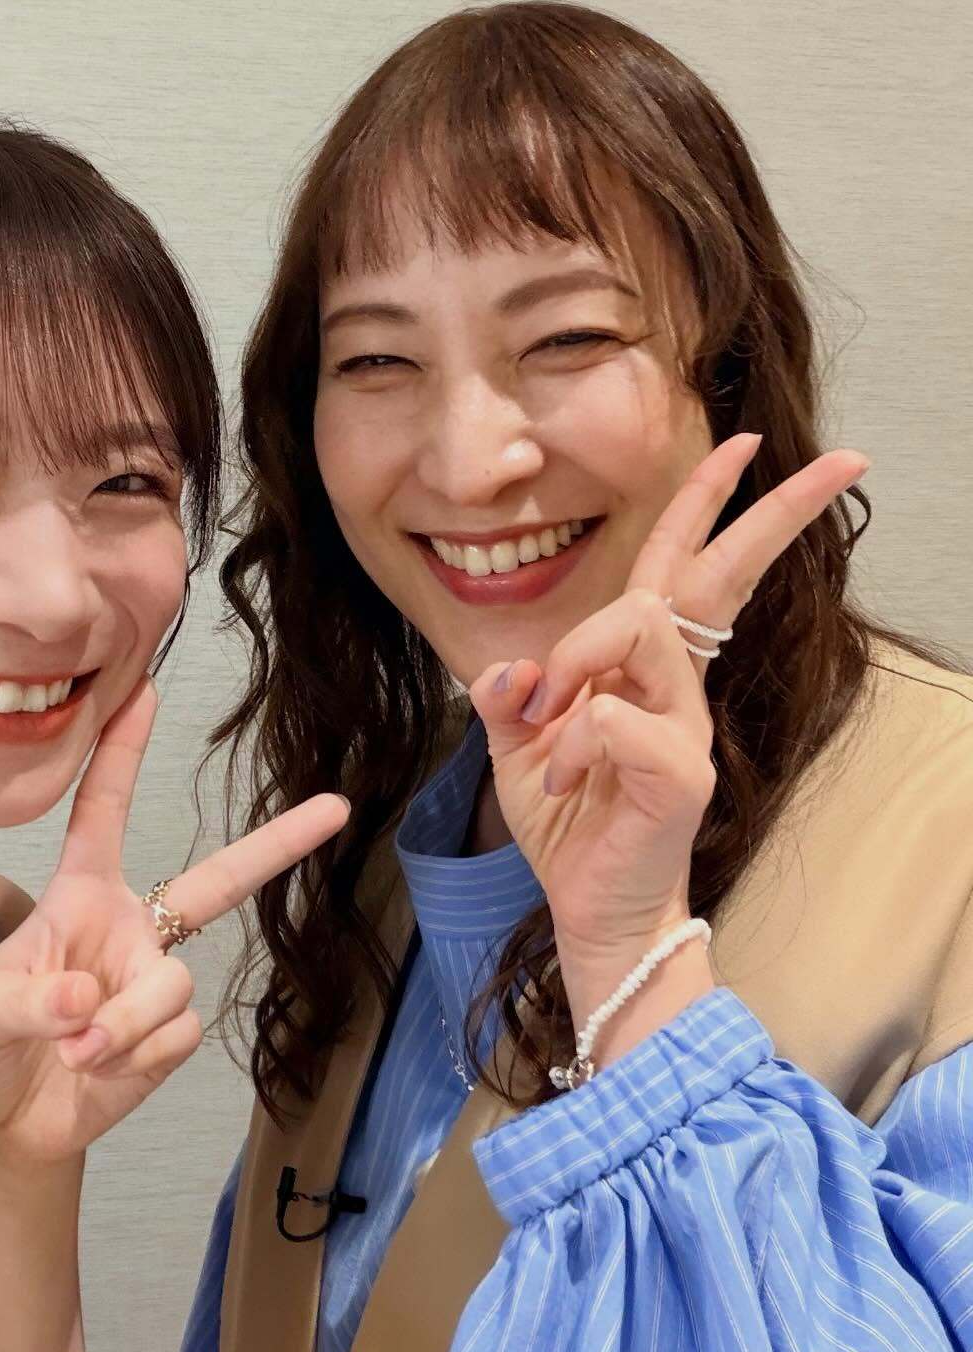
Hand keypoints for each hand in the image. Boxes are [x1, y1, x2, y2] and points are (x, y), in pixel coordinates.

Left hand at [0, 678, 348, 1180]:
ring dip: (123, 1024)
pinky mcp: (169, 1038)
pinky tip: (96, 1071)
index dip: (120, 752)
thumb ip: (25, 1000)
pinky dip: (133, 1057)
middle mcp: (129, 930)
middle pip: (217, 881)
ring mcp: (154, 983)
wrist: (2, 1130)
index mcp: (78, 898)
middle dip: (279, 844)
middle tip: (337, 807)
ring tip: (74, 1052)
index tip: (143, 691)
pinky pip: (177, 1035)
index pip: (101, 814)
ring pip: (174, 985)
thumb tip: (84, 1002)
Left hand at [467, 434, 868, 1020]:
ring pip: (636, 626)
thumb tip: (514, 667)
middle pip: (719, 574)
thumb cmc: (568, 823)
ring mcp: (687, 726)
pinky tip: (560, 781)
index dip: (705, 503)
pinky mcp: (681, 774)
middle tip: (841, 461)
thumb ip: (511, 694)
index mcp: (643, 669)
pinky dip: (566, 743)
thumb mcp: (517, 746)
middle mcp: (677, 686)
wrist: (590, 908)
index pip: (678, 566)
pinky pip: (612, 717)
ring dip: (575, 665)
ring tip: (554, 733)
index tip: (743, 443)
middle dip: (773, 511)